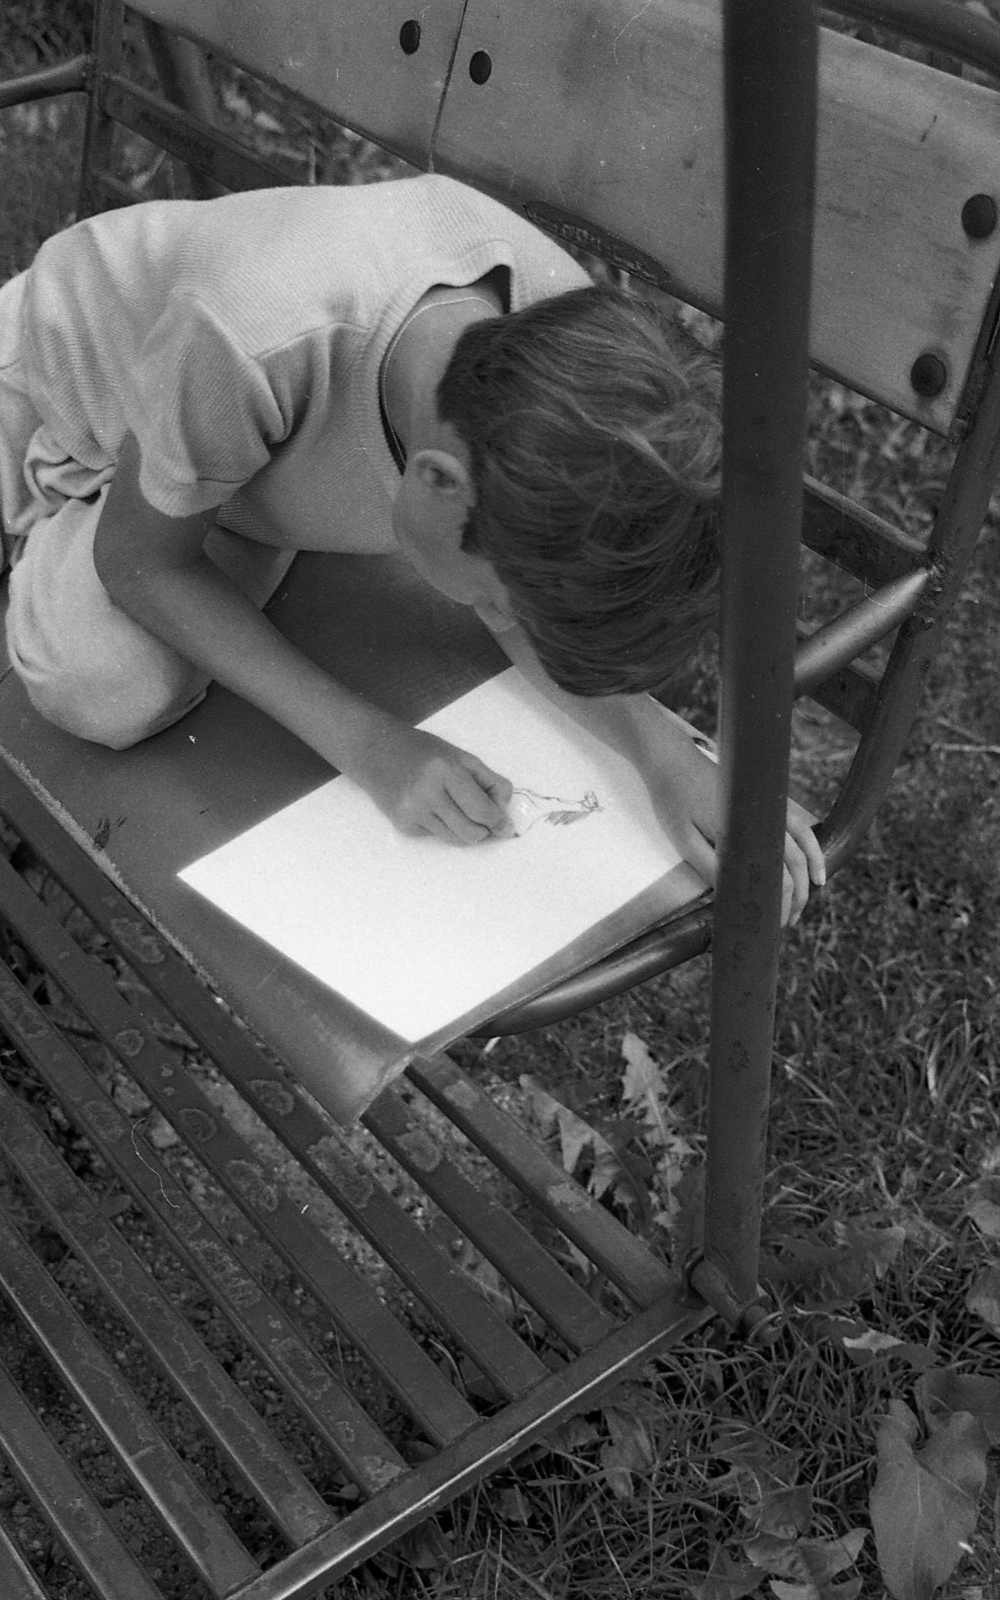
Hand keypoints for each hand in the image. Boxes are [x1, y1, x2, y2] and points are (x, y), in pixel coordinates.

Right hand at [350, 719, 513, 844]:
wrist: (376, 752)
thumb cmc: (423, 751)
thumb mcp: (460, 756)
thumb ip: (488, 782)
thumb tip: (503, 814)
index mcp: (446, 771)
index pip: (481, 810)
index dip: (498, 821)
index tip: (505, 827)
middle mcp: (427, 794)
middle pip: (470, 831)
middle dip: (484, 831)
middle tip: (486, 823)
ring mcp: (413, 812)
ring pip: (455, 839)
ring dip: (465, 831)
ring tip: (459, 811)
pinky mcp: (403, 825)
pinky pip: (436, 835)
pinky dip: (443, 826)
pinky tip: (431, 807)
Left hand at [647, 733, 824, 925]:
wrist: (671, 758)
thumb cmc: (673, 800)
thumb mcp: (684, 841)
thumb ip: (710, 868)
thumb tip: (736, 898)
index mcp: (743, 831)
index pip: (776, 875)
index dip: (780, 902)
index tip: (774, 924)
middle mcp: (763, 816)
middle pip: (795, 859)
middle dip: (799, 892)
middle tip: (791, 919)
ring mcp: (768, 803)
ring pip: (805, 838)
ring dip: (812, 866)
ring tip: (815, 889)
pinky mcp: (766, 796)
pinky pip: (798, 820)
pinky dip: (810, 840)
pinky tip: (810, 857)